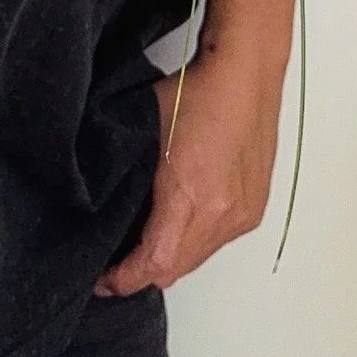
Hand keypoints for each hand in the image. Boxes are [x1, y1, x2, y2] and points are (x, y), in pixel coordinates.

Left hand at [96, 41, 283, 295]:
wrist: (246, 75)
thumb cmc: (196, 92)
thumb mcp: (144, 131)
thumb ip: (127, 174)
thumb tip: (102, 200)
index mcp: (191, 195)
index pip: (154, 263)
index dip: (124, 279)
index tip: (103, 281)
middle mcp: (222, 213)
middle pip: (175, 270)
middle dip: (141, 274)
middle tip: (114, 266)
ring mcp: (242, 215)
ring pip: (196, 259)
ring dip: (168, 259)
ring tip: (141, 247)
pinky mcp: (253, 210)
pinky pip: (216, 243)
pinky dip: (193, 244)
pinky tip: (175, 225)